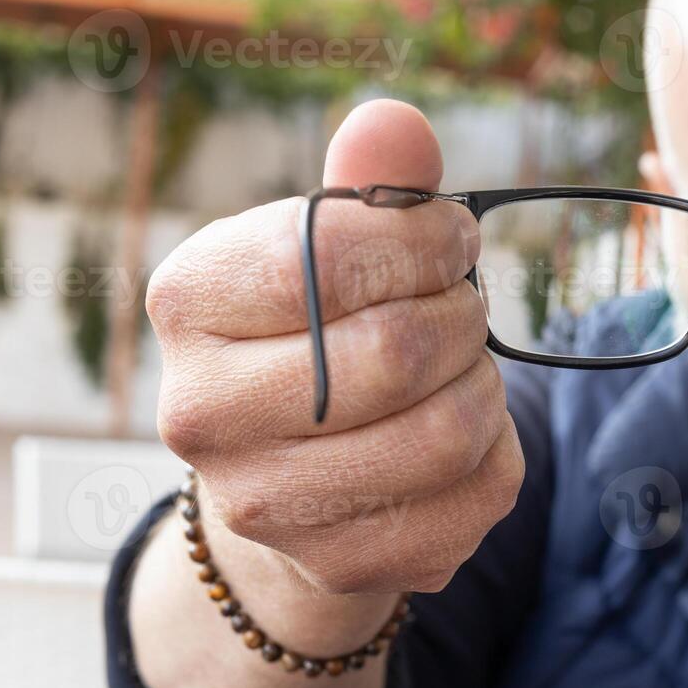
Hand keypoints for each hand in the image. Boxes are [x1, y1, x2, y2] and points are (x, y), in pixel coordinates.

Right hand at [146, 99, 524, 595]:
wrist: (291, 470)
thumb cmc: (319, 329)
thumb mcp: (332, 242)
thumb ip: (370, 184)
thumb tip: (396, 124)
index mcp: (189, 300)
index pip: (325, 255)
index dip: (423, 240)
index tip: (455, 237)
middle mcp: (201, 411)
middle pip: (396, 351)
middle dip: (462, 314)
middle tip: (463, 306)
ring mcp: (264, 502)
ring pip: (446, 434)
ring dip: (484, 386)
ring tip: (463, 368)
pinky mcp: (339, 563)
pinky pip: (477, 496)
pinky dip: (498, 453)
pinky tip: (463, 435)